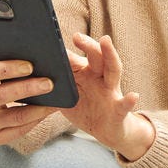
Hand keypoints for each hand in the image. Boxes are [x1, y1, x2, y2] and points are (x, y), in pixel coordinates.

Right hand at [0, 57, 60, 145]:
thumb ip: (4, 57)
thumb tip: (22, 39)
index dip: (8, 68)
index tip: (29, 65)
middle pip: (2, 95)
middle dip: (28, 88)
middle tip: (49, 83)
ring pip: (15, 116)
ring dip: (38, 108)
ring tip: (56, 100)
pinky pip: (19, 130)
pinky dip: (36, 121)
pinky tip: (48, 112)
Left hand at [59, 33, 149, 157]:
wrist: (108, 131)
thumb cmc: (86, 108)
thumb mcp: (68, 95)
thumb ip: (56, 84)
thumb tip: (33, 73)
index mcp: (86, 73)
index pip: (76, 56)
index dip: (66, 49)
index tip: (52, 38)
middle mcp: (99, 78)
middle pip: (96, 56)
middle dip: (87, 44)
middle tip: (76, 36)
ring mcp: (111, 92)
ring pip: (113, 70)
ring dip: (110, 54)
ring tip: (105, 40)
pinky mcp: (119, 110)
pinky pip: (124, 105)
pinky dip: (129, 101)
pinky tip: (134, 96)